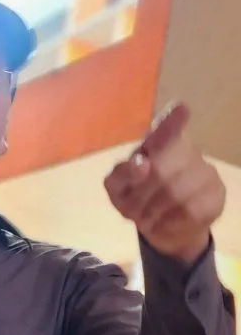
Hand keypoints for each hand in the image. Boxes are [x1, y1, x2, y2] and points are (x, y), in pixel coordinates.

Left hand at [104, 103, 224, 263]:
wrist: (162, 226)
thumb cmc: (136, 197)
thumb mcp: (118, 188)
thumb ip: (121, 174)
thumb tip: (141, 163)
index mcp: (157, 143)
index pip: (165, 129)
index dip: (171, 121)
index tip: (181, 108)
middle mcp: (185, 150)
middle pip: (160, 170)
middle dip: (139, 195)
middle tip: (130, 209)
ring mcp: (205, 171)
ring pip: (175, 192)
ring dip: (151, 211)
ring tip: (145, 218)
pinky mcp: (217, 193)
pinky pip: (190, 210)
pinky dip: (168, 221)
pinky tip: (163, 221)